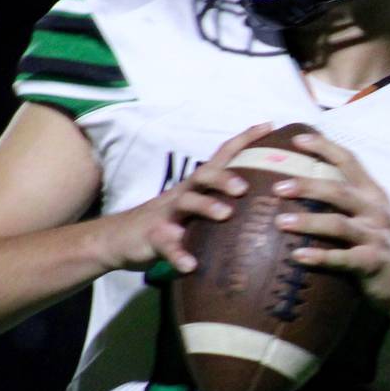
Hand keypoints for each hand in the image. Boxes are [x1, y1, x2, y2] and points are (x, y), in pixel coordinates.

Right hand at [100, 123, 273, 273]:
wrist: (120, 237)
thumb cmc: (169, 223)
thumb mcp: (195, 210)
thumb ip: (222, 206)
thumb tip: (268, 210)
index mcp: (197, 186)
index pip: (222, 156)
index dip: (244, 139)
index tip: (270, 125)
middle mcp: (183, 193)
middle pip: (204, 175)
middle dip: (225, 177)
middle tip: (245, 188)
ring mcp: (166, 214)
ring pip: (186, 203)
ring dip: (206, 206)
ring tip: (225, 215)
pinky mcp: (153, 237)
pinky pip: (166, 245)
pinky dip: (179, 254)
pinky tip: (190, 265)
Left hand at [269, 130, 389, 315]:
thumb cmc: (384, 249)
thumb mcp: (372, 218)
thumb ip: (347, 202)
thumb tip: (304, 188)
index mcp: (373, 195)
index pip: (349, 161)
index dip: (324, 147)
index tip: (297, 138)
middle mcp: (375, 211)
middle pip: (338, 190)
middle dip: (307, 185)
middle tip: (277, 187)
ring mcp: (375, 237)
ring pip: (337, 224)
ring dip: (308, 221)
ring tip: (280, 222)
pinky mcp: (373, 263)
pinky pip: (342, 258)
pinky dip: (320, 257)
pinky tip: (298, 256)